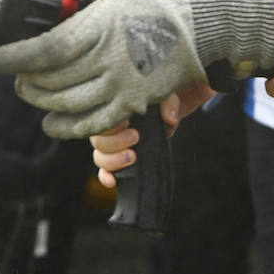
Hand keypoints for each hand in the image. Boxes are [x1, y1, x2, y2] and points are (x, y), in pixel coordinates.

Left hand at [0, 0, 208, 137]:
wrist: (214, 19)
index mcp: (103, 25)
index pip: (46, 51)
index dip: (16, 59)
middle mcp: (111, 60)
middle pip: (52, 81)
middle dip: (26, 80)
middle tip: (15, 72)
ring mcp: (126, 85)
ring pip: (69, 105)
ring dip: (42, 102)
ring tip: (31, 91)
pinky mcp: (139, 102)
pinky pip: (96, 125)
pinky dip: (69, 128)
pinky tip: (53, 123)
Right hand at [90, 82, 215, 186]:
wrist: (176, 98)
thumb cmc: (165, 92)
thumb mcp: (167, 92)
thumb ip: (168, 102)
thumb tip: (170, 120)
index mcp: (115, 107)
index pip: (100, 118)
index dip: (111, 124)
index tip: (128, 123)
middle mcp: (110, 126)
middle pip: (97, 140)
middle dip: (115, 143)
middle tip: (136, 137)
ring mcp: (114, 143)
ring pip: (99, 156)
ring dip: (113, 161)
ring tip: (133, 156)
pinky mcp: (122, 156)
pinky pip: (105, 170)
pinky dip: (106, 177)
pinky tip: (113, 182)